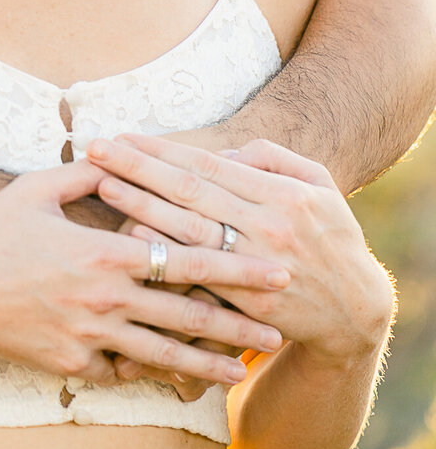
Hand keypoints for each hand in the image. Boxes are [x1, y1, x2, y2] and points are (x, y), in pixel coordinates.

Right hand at [0, 158, 289, 385]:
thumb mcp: (34, 190)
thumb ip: (86, 175)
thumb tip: (121, 158)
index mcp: (104, 252)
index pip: (187, 260)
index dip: (237, 267)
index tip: (277, 272)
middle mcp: (105, 299)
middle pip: (189, 317)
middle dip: (240, 324)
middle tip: (281, 331)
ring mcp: (89, 338)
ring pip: (163, 357)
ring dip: (208, 365)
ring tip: (242, 372)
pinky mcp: (70, 367)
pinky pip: (119, 373)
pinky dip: (146, 375)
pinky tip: (173, 379)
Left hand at [86, 135, 395, 367]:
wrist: (353, 313)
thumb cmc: (330, 239)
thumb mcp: (319, 187)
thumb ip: (274, 159)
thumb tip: (226, 151)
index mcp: (283, 195)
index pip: (209, 165)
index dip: (163, 150)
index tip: (124, 135)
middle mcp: (267, 228)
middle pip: (189, 192)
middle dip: (137, 167)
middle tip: (94, 149)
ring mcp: (253, 267)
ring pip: (186, 231)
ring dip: (139, 206)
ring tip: (101, 184)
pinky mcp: (244, 304)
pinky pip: (194, 276)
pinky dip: (162, 258)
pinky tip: (127, 239)